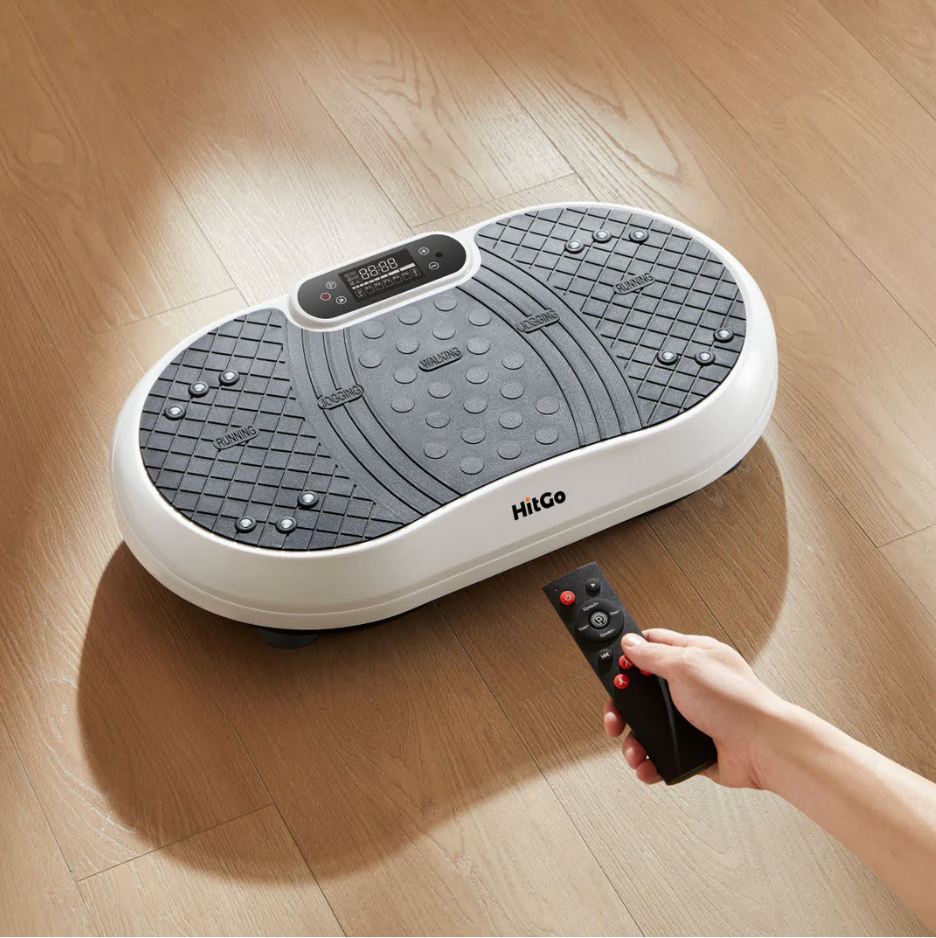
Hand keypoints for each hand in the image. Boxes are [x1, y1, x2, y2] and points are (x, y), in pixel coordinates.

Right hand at [603, 629, 789, 787]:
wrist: (763, 748)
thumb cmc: (736, 701)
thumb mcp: (686, 666)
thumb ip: (653, 655)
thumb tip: (630, 642)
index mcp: (692, 656)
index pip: (652, 646)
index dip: (629, 654)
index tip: (610, 666)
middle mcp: (691, 686)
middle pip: (642, 691)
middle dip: (623, 706)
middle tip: (615, 717)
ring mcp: (691, 717)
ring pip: (648, 726)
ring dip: (633, 740)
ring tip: (633, 750)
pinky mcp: (693, 747)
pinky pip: (661, 753)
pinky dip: (650, 761)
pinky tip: (647, 765)